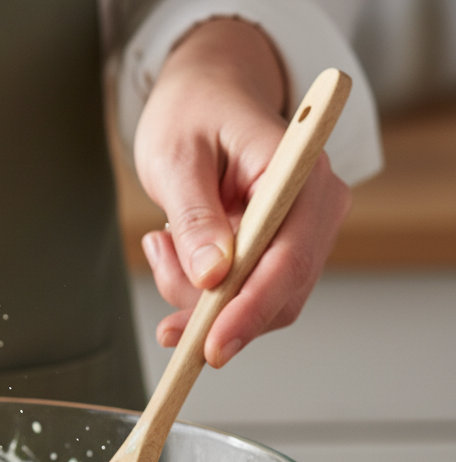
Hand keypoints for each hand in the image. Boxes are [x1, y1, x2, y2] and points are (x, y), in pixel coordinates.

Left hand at [133, 18, 350, 366]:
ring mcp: (303, 232)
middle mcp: (316, 204)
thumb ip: (195, 218)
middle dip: (215, 316)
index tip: (211, 346)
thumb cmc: (192, 114)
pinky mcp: (280, 252)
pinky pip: (243, 296)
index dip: (251, 308)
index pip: (288, 257)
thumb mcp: (177, 158)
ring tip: (162, 242)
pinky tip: (172, 248)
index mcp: (299, 169)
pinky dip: (200, 292)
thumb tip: (212, 277)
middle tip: (165, 325)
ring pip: (258, 304)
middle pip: (280, 293)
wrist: (203, 97)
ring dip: (198, 298)